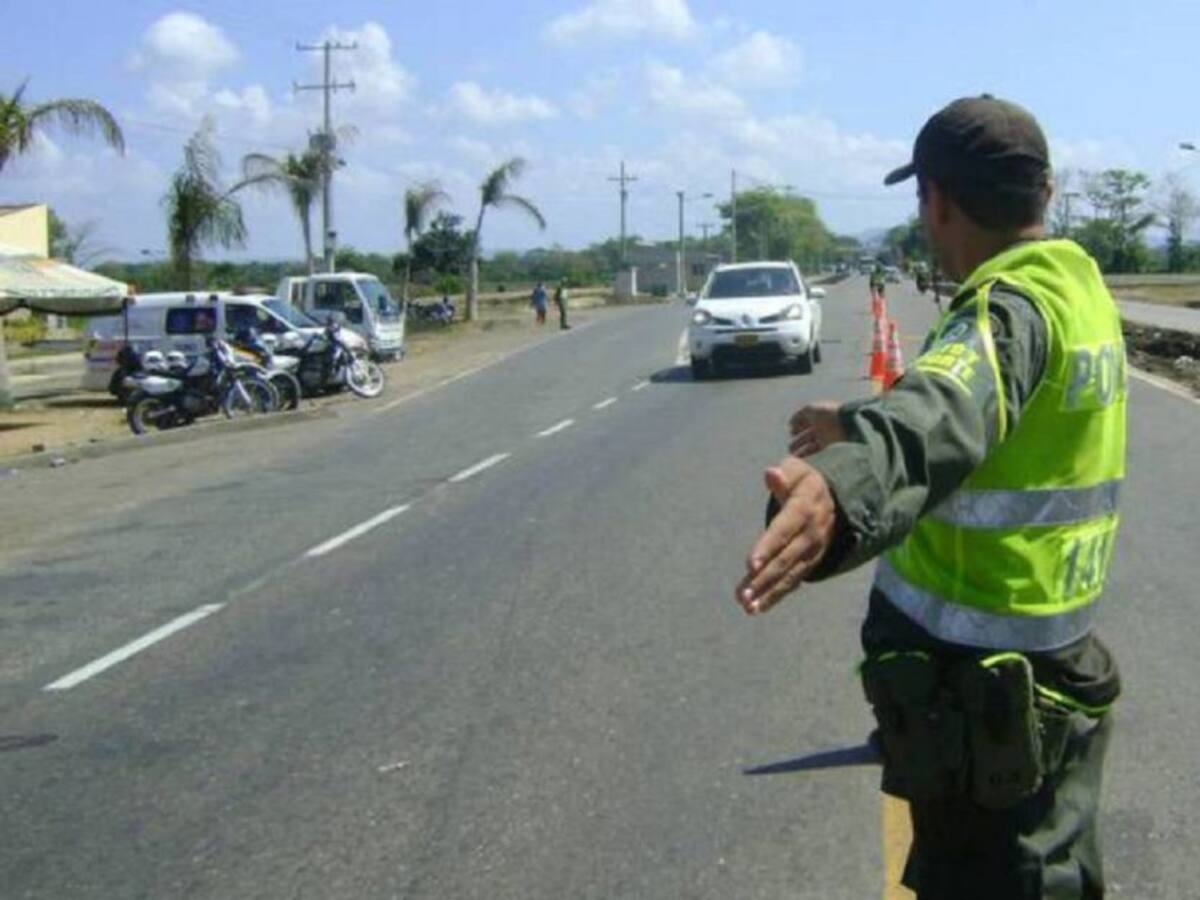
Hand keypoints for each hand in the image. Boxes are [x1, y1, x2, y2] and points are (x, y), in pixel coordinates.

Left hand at [736, 456, 836, 615]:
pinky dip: (776, 595)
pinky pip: (793, 581)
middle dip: (763, 579)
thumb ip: (784, 474)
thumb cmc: (806, 482)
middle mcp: (810, 534)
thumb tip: (771, 473)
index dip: (767, 547)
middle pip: (784, 559)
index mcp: (804, 509)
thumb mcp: (798, 470)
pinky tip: (758, 607)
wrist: (838, 498)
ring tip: (748, 607)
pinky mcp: (810, 562)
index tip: (749, 565)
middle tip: (743, 596)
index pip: (783, 530)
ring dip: (768, 592)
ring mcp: (812, 551)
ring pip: (789, 575)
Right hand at [788, 402, 844, 456]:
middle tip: (790, 449)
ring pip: (810, 446)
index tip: (791, 432)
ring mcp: (825, 438)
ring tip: (793, 456)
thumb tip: (790, 423)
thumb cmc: (827, 414)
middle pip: (806, 437)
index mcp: (817, 417)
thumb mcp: (810, 410)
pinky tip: (801, 458)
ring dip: (801, 451)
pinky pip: (816, 452)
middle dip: (797, 443)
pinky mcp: (829, 447)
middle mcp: (821, 428)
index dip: (796, 428)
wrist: (845, 423)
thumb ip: (798, 416)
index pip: (804, 423)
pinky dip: (808, 455)